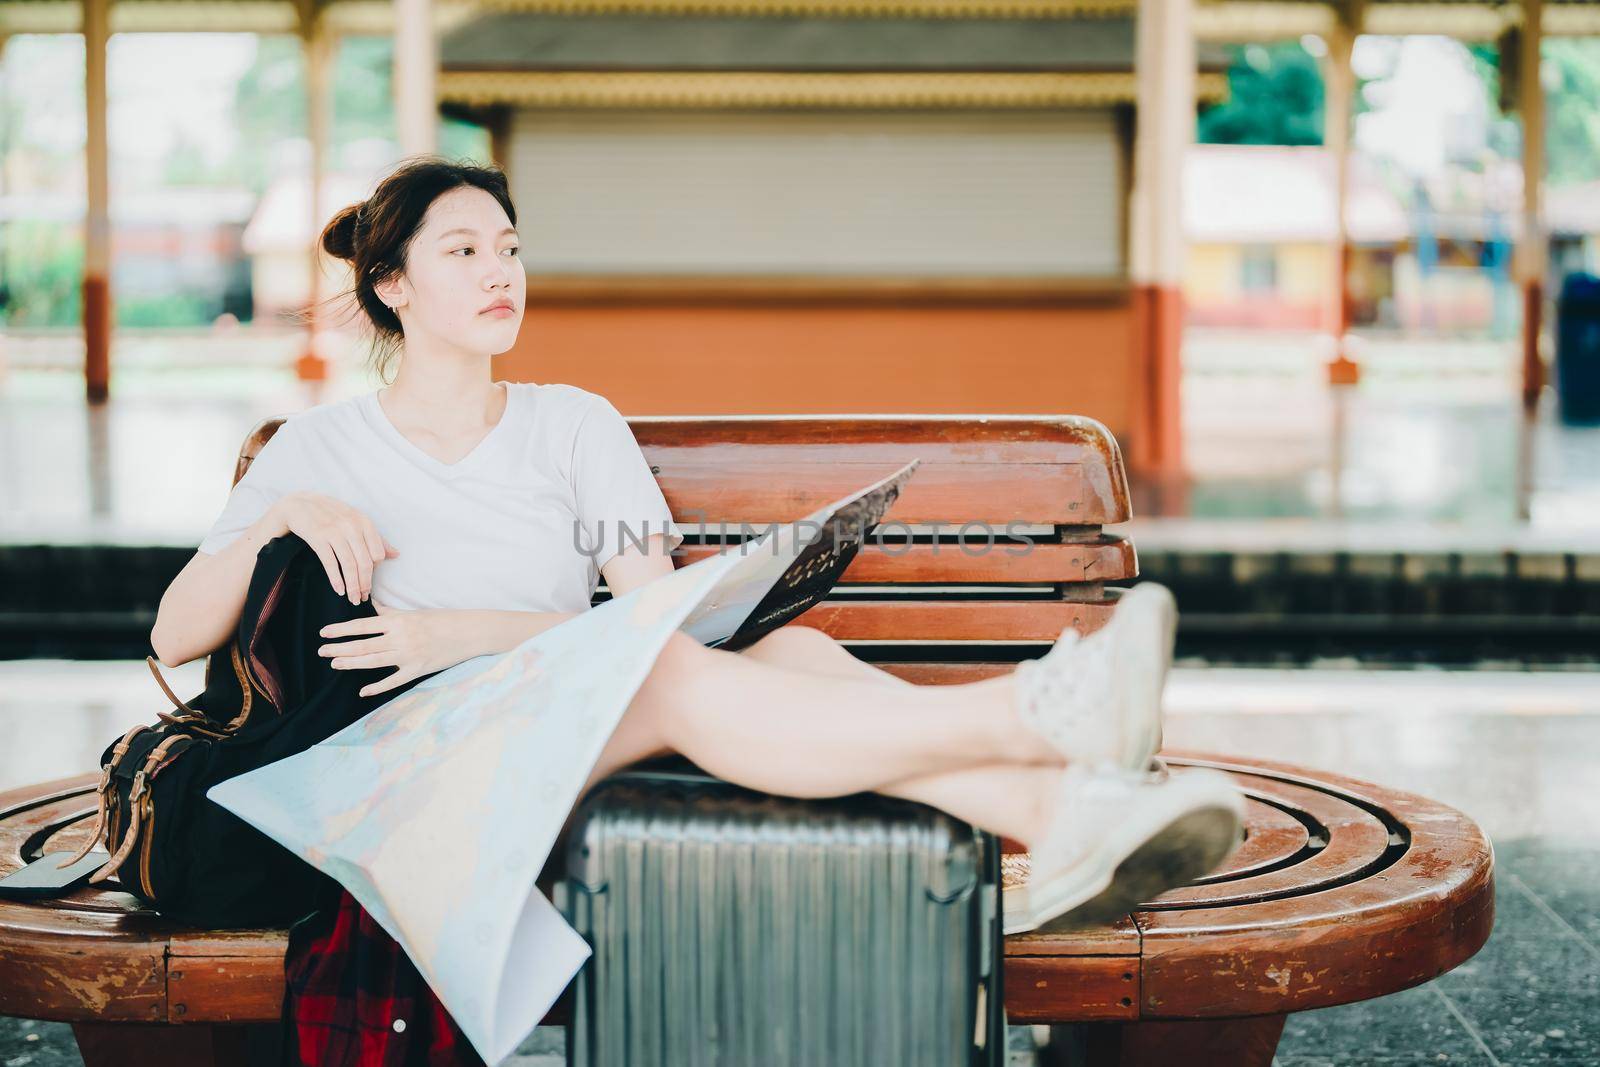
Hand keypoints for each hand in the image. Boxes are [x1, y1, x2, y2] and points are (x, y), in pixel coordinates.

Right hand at [274, 492, 398, 605]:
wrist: (301, 504)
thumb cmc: (332, 514)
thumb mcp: (357, 521)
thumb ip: (376, 538)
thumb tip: (396, 554)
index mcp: (364, 522)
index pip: (378, 554)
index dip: (375, 571)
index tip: (369, 582)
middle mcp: (351, 526)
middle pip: (365, 562)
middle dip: (365, 584)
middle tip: (362, 597)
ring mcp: (334, 532)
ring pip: (349, 565)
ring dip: (352, 586)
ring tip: (353, 599)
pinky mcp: (318, 538)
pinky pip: (330, 563)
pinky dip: (336, 579)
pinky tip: (339, 590)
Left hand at [317, 598, 467, 697]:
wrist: (468, 632)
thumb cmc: (441, 620)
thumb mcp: (413, 612)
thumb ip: (389, 612)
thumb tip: (369, 601)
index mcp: (398, 621)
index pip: (362, 625)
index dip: (341, 630)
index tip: (324, 633)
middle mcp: (400, 638)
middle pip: (363, 645)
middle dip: (340, 648)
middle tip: (321, 651)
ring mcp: (408, 655)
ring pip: (373, 661)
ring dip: (351, 663)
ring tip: (334, 664)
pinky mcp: (418, 670)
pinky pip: (393, 680)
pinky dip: (377, 686)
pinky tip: (362, 690)